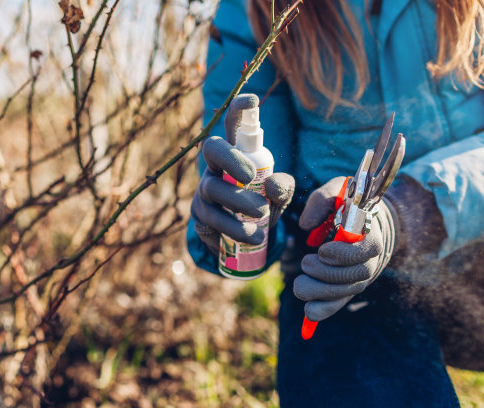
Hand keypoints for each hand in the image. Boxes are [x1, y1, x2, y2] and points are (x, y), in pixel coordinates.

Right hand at [190, 94, 294, 255]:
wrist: (242, 237)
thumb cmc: (261, 204)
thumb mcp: (278, 196)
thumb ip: (283, 187)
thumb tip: (272, 185)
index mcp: (236, 153)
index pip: (233, 125)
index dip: (239, 110)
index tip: (253, 100)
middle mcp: (215, 166)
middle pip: (212, 148)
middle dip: (230, 158)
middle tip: (251, 177)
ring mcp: (205, 190)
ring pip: (212, 188)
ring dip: (238, 202)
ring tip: (262, 215)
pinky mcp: (200, 215)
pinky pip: (213, 219)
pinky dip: (235, 228)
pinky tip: (254, 235)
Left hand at [294, 177, 395, 320]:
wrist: (363, 220)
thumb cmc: (345, 204)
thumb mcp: (335, 192)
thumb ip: (321, 202)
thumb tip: (306, 226)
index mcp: (371, 234)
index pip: (368, 250)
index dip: (345, 255)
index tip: (322, 251)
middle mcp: (371, 259)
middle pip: (357, 276)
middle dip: (328, 274)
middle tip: (305, 263)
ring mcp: (361, 276)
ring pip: (348, 292)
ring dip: (321, 293)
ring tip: (299, 284)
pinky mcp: (348, 287)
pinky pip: (340, 303)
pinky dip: (324, 310)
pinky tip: (308, 313)